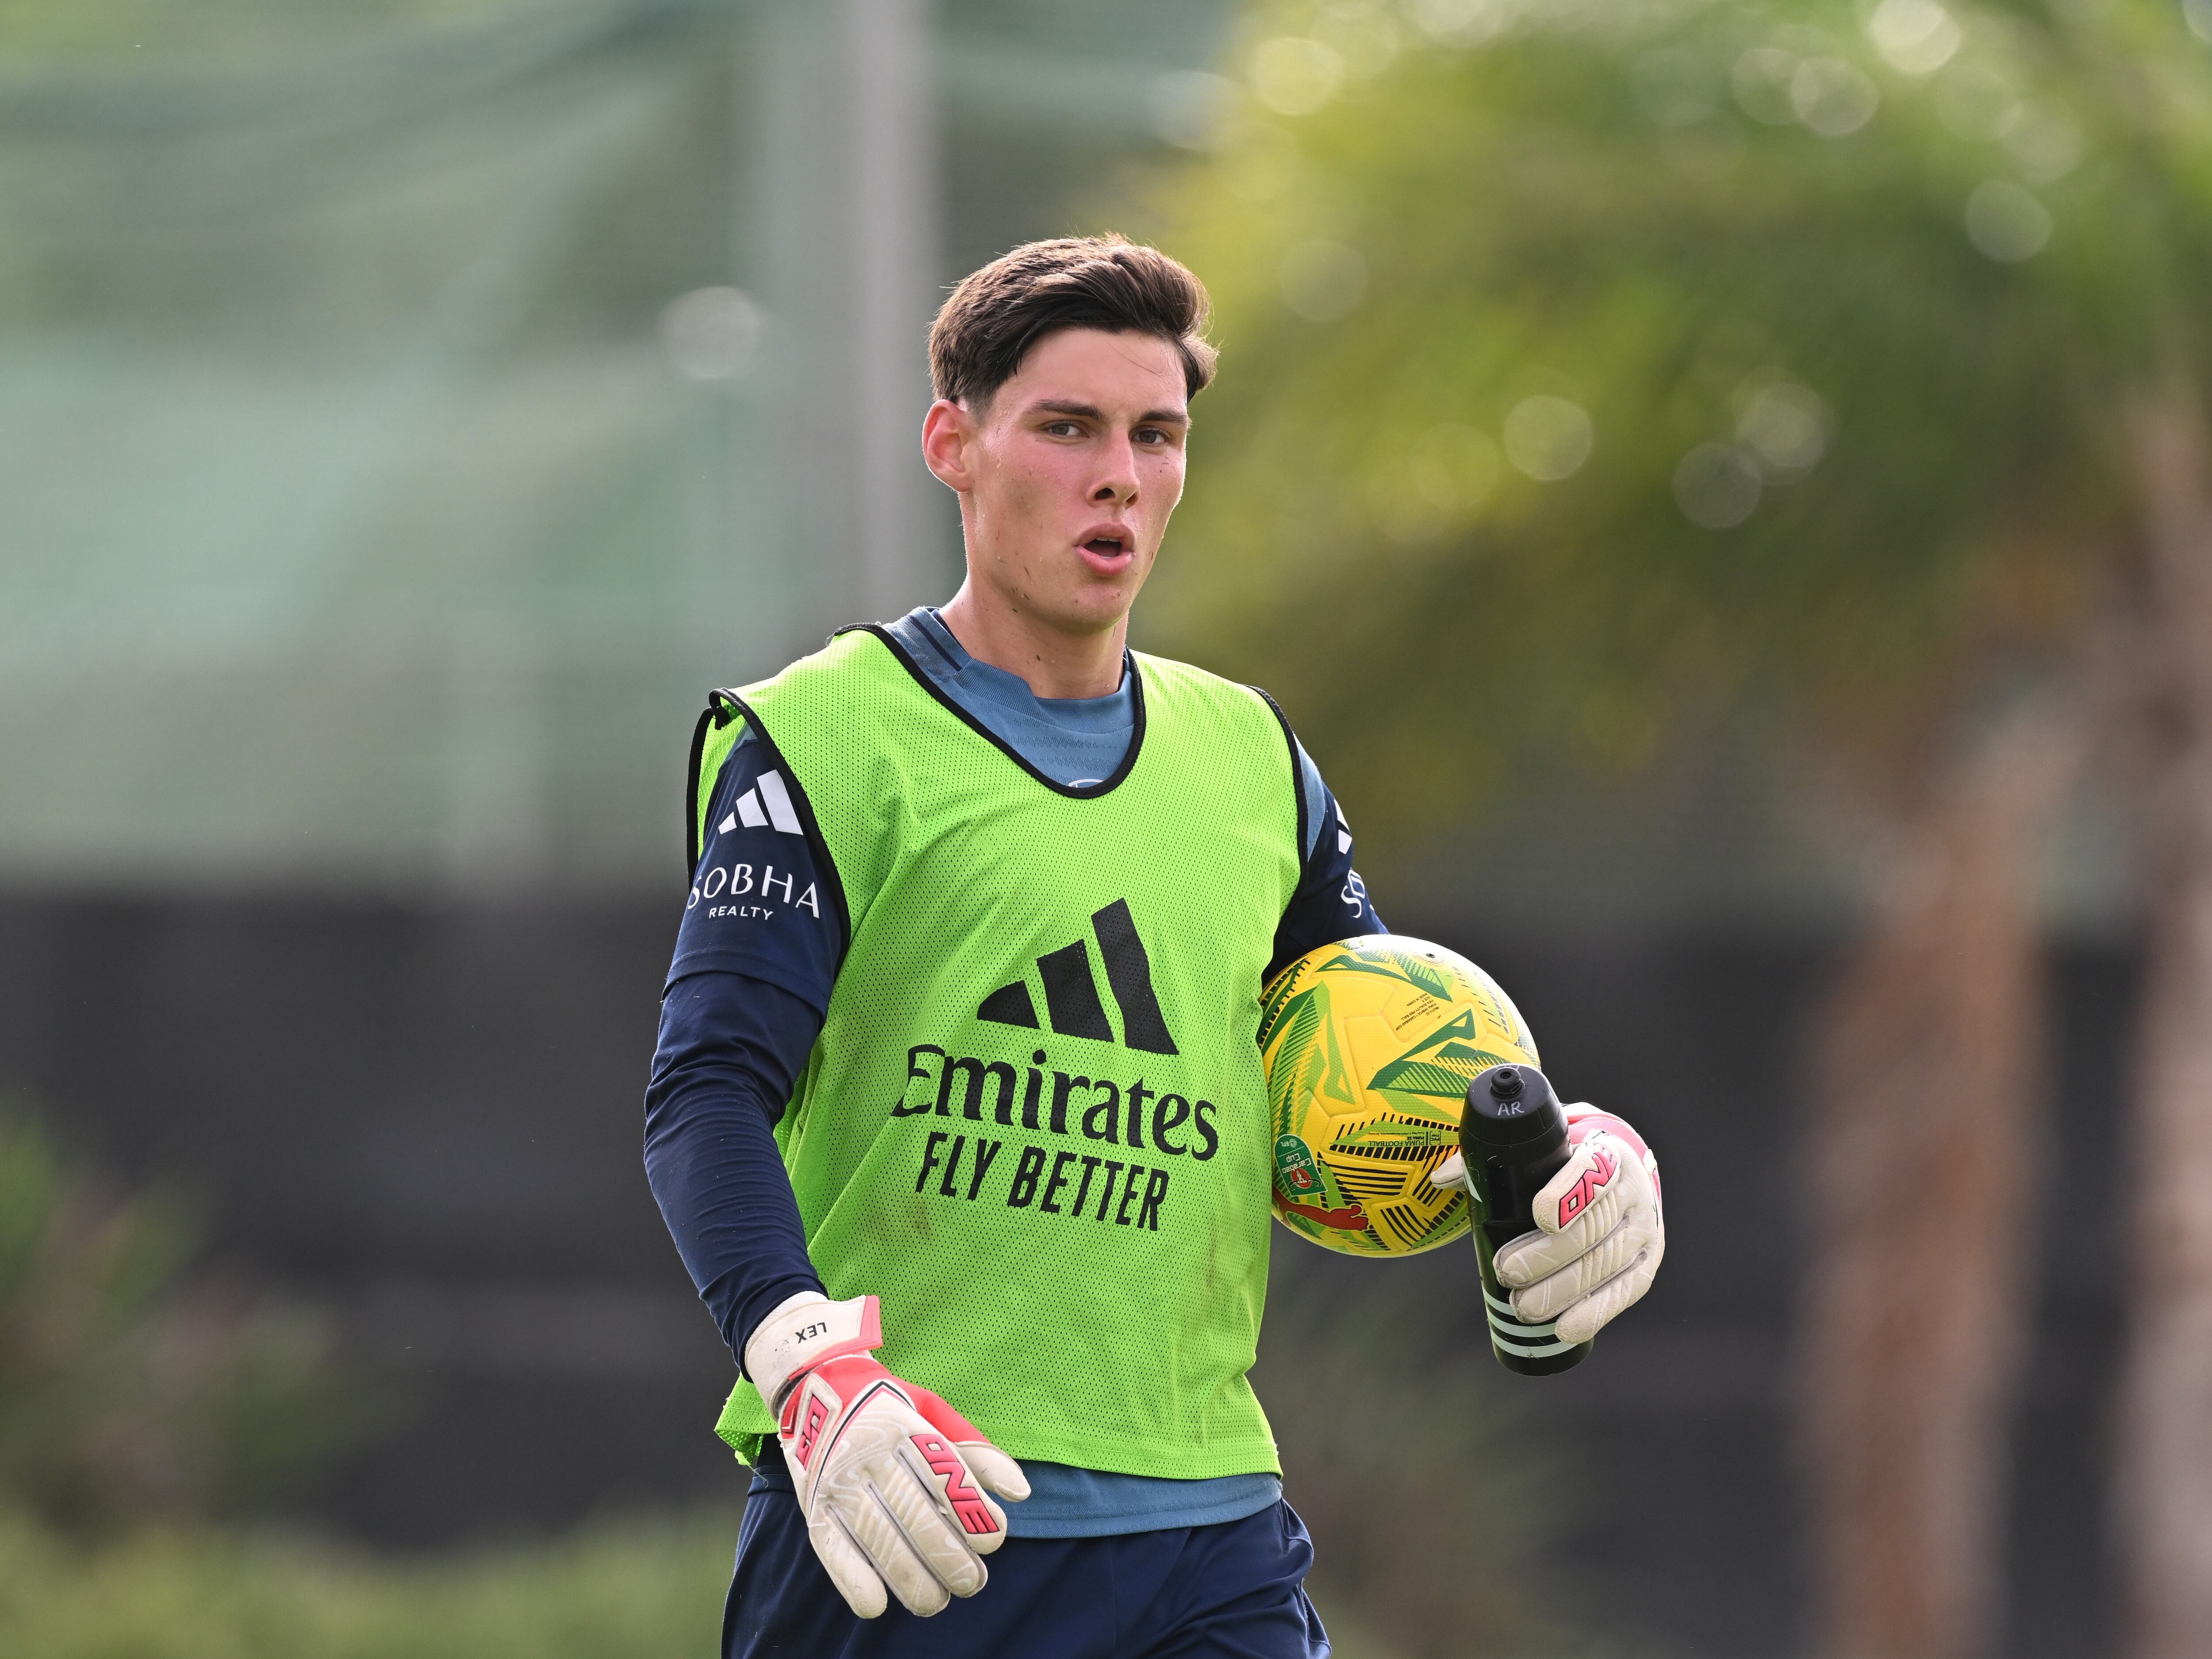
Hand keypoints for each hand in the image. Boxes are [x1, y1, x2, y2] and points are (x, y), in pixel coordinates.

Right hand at [746, 1294, 1029, 1618]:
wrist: (815, 1388)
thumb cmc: (892, 1410)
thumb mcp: (934, 1415)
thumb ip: (976, 1454)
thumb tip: (1020, 1492)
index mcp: (905, 1427)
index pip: (944, 1476)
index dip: (973, 1514)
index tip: (994, 1540)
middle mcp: (869, 1452)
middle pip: (915, 1516)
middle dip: (950, 1559)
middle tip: (973, 1583)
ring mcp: (838, 1482)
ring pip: (879, 1540)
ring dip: (913, 1580)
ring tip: (938, 1600)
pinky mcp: (813, 1507)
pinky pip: (833, 1551)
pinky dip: (855, 1581)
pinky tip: (878, 1604)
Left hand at [1433, 1109, 1663, 1343]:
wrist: (1624, 1173)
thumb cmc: (1570, 1160)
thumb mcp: (1542, 1147)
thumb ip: (1496, 1158)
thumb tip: (1444, 1177)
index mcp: (1608, 1153)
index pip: (1593, 1172)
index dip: (1568, 1195)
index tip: (1539, 1216)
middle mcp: (1634, 1191)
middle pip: (1593, 1228)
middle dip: (1548, 1256)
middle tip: (1507, 1272)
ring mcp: (1645, 1229)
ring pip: (1606, 1264)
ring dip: (1563, 1291)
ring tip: (1523, 1307)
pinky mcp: (1647, 1262)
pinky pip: (1626, 1290)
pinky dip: (1595, 1312)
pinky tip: (1565, 1328)